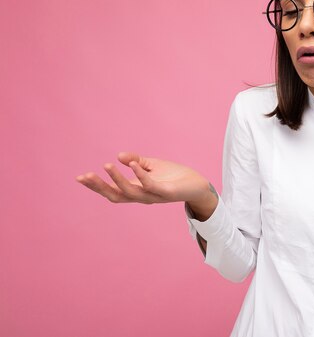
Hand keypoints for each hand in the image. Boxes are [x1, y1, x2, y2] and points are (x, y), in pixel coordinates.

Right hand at [76, 152, 214, 204]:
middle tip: (85, 176)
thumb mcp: (151, 165)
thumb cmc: (174, 176)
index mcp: (136, 190)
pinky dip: (139, 175)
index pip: (112, 190)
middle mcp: (142, 196)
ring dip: (117, 179)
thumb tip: (119, 155)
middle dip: (99, 186)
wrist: (196, 184)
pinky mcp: (166, 192)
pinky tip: (132, 164)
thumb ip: (136, 161)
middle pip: (116, 195)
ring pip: (130, 191)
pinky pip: (150, 184)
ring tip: (107, 165)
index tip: (79, 177)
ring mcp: (153, 195)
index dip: (96, 185)